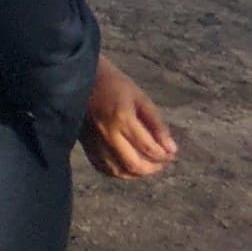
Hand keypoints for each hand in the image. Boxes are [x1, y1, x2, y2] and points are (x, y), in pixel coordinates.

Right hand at [82, 56, 179, 178]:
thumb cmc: (114, 84)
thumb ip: (157, 124)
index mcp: (123, 118)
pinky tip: (126, 166)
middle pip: (133, 164)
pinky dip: (117, 171)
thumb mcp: (140, 98)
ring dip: (135, 173)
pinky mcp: (84, 143)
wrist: (79, 77)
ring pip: (117, 170)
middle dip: (152, 168)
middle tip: (161, 162)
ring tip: (146, 165)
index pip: (149, 148)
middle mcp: (107, 133)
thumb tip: (171, 149)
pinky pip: (101, 166)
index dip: (164, 155)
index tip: (171, 152)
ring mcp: (94, 140)